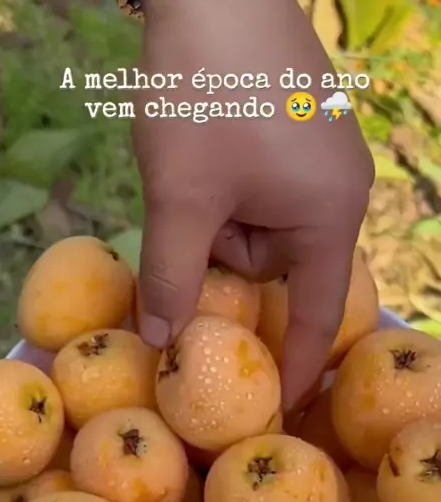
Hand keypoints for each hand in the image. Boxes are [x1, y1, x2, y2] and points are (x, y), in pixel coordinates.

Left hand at [133, 0, 373, 409]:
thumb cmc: (205, 93)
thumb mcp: (180, 197)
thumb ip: (171, 276)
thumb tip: (160, 341)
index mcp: (330, 215)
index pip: (314, 314)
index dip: (296, 365)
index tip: (281, 408)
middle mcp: (341, 192)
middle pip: (278, 266)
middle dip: (226, 252)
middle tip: (191, 208)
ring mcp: (324, 160)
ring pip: (263, 227)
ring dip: (220, 215)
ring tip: (197, 164)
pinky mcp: (303, 135)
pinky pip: (265, 191)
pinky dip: (228, 189)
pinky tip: (210, 146)